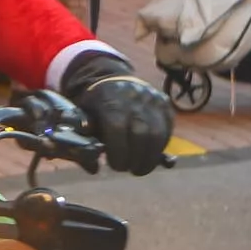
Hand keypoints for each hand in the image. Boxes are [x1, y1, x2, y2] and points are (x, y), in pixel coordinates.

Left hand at [61, 54, 173, 175]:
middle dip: (136, 158)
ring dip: (150, 157)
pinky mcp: (164, 103)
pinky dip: (160, 147)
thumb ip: (85, 142)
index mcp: (109, 99)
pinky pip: (167, 130)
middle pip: (141, 133)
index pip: (117, 128)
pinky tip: (150, 155)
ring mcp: (152, 98)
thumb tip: (94, 168)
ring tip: (140, 167)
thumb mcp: (83, 118)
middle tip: (129, 169)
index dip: (118, 151)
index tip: (115, 165)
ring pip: (158, 134)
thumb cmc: (94, 106)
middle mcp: (133, 96)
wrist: (111, 80)